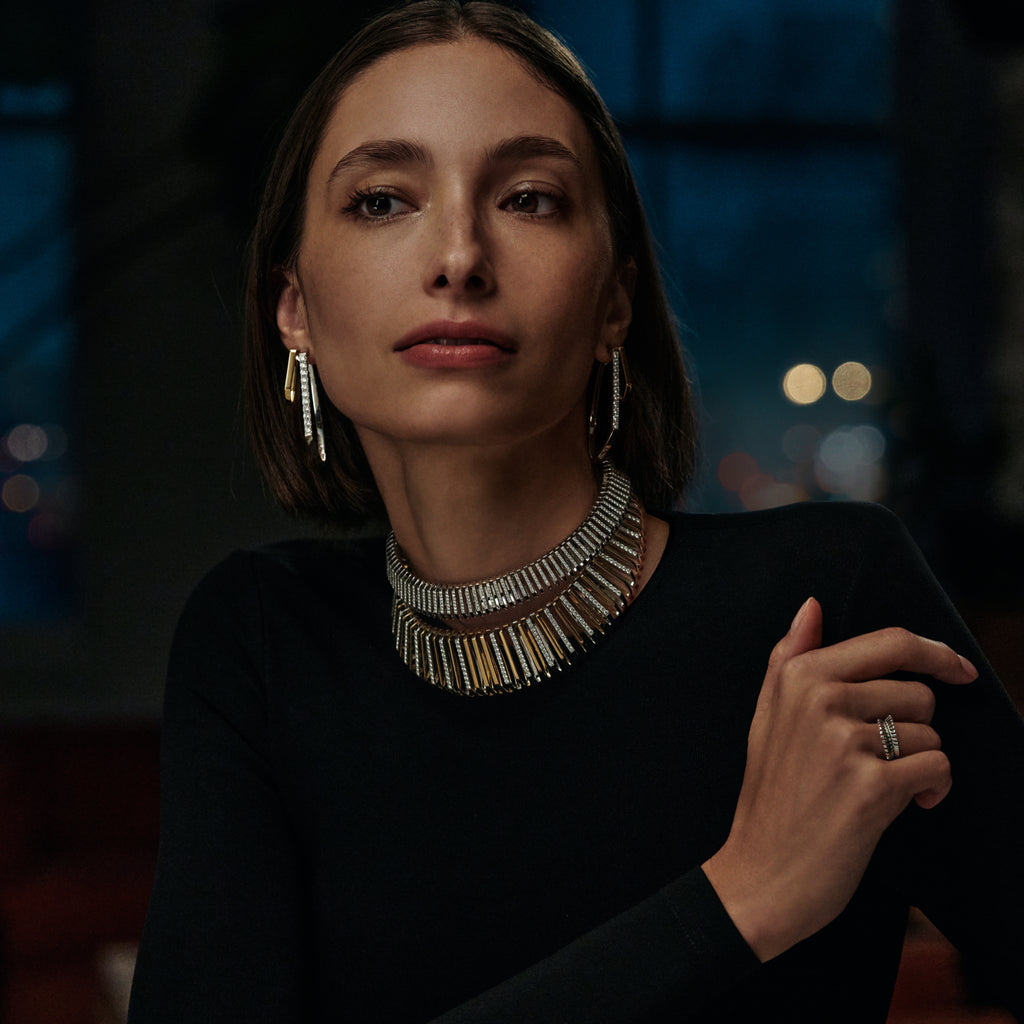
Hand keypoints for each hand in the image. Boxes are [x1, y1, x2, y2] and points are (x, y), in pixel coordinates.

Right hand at [702, 597, 977, 961]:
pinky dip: (932, 790)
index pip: (889, 642)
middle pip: (917, 692)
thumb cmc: (769, 795)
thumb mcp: (766, 716)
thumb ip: (788, 655)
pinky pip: (937, 767)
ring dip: (920, 763)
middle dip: (915, 728)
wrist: (760, 874)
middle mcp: (821, 699)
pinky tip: (907, 805)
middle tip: (882, 759)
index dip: (935, 653)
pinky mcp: (871, 785)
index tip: (958, 671)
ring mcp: (844, 741)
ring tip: (885, 786)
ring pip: (930, 732)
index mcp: (799, 675)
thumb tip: (811, 606)